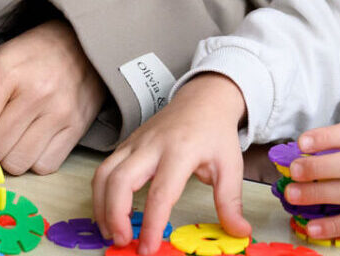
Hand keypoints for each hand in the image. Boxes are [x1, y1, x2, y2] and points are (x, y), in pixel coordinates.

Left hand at [0, 19, 104, 173]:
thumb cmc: (29, 55)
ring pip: (16, 164)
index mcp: (7, 72)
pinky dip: (33, 160)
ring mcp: (60, 113)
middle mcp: (36, 93)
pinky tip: (33, 139)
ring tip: (11, 135)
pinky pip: (43, 166)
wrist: (81, 43)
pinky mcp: (77, 128)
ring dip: (6, 157)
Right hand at [90, 73, 249, 253]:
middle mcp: (151, 146)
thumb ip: (231, 201)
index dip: (151, 224)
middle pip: (120, 180)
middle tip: (123, 241)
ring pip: (104, 174)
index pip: (160, 193)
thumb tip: (239, 231)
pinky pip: (104, 170)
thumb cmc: (214, 132)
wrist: (202, 99)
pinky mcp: (125, 145)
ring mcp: (134, 144)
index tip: (148, 248)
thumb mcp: (230, 165)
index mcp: (180, 151)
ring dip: (101, 206)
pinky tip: (109, 213)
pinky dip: (101, 194)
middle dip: (115, 214)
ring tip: (111, 232)